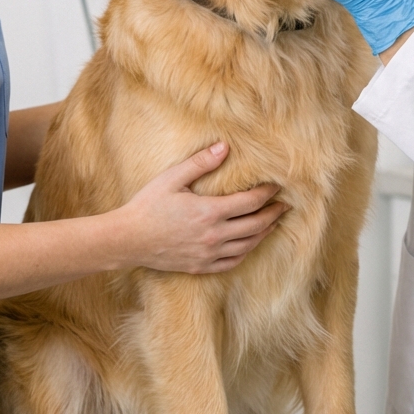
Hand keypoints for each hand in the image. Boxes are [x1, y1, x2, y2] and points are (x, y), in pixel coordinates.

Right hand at [119, 142, 287, 273]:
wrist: (128, 239)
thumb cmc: (148, 205)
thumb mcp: (173, 178)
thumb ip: (201, 163)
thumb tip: (225, 147)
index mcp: (209, 212)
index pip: (250, 202)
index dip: (267, 193)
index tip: (277, 185)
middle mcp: (214, 236)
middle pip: (256, 225)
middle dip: (274, 213)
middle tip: (286, 204)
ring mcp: (208, 254)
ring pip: (248, 245)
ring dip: (265, 232)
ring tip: (274, 222)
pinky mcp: (201, 266)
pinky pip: (232, 262)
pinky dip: (247, 251)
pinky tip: (251, 243)